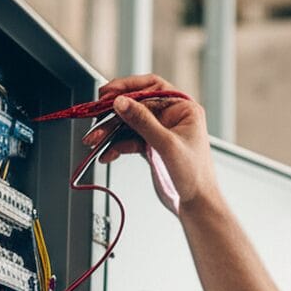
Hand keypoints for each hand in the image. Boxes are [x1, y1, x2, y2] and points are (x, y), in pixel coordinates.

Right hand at [82, 74, 223, 216]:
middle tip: (95, 120)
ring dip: (110, 132)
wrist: (196, 203)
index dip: (127, 88)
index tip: (107, 94)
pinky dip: (116, 146)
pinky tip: (106, 154)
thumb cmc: (194, 175)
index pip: (151, 87)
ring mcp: (160, 131)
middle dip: (113, 115)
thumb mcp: (167, 145)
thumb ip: (143, 122)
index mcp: (183, 108)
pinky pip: (129, 140)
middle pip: (135, 105)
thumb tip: (121, 102)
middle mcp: (171, 116)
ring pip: (129, 124)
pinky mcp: (151, 146)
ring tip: (94, 141)